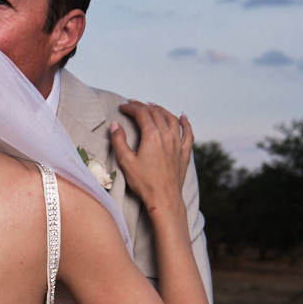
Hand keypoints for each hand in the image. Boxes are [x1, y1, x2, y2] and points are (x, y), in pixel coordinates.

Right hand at [110, 101, 193, 217]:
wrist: (164, 199)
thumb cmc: (144, 183)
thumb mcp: (126, 162)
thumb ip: (119, 141)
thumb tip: (115, 125)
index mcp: (152, 136)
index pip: (141, 114)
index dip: (131, 108)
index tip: (122, 107)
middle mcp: (167, 136)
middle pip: (156, 113)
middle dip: (143, 106)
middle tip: (133, 105)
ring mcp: (178, 144)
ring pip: (171, 119)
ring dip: (161, 110)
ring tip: (153, 106)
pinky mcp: (184, 153)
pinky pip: (188, 133)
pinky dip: (185, 123)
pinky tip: (183, 117)